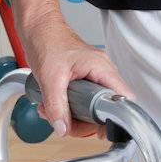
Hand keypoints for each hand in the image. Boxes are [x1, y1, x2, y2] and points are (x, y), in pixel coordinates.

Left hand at [21, 12, 133, 137]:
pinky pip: (82, 105)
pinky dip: (67, 111)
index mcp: (101, 69)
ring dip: (72, 118)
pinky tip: (53, 106)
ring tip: (53, 110)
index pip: (123, 99)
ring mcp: (93, 79)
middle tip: (65, 122)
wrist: (37, 31)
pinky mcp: (84, 83)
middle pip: (105, 112)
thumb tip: (63, 128)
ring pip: (91, 112)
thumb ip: (57, 106)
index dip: (116, 119)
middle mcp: (101, 74)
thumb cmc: (47, 42)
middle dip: (83, 123)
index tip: (101, 131)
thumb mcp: (50, 78)